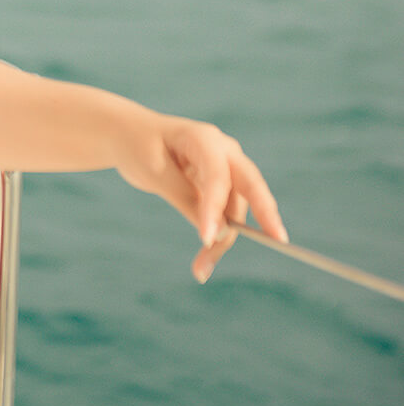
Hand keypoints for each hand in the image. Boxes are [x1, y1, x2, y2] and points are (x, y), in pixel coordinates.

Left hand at [115, 113, 287, 281]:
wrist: (127, 135)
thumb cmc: (138, 147)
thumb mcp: (154, 173)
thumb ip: (186, 198)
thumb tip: (217, 233)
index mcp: (203, 138)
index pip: (217, 175)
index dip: (215, 208)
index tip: (206, 239)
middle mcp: (222, 151)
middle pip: (250, 185)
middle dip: (265, 213)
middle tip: (278, 241)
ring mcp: (224, 168)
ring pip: (234, 209)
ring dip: (222, 241)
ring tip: (200, 270)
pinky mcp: (219, 187)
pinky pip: (224, 216)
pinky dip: (216, 238)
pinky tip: (203, 264)